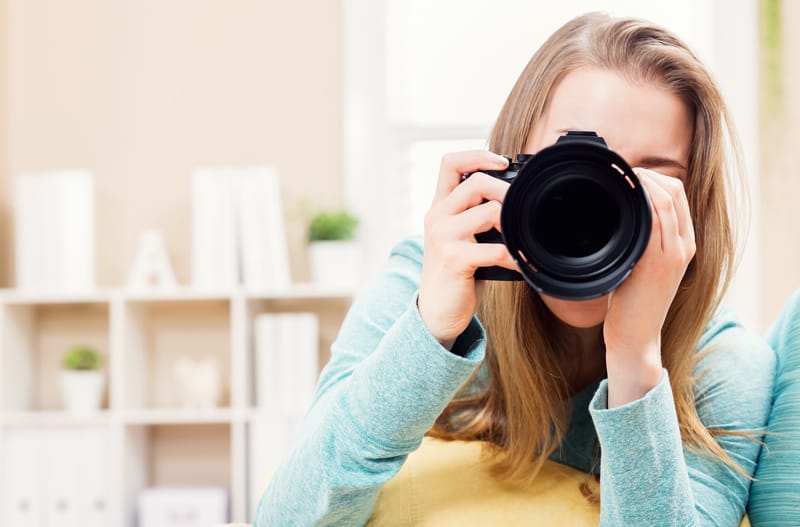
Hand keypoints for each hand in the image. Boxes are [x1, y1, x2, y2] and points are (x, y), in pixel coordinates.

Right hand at [417, 150, 518, 348]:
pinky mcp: (455, 260)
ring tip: (522, 238)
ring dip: (514, 224)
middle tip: (522, 208)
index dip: (477, 155)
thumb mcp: (460, 238)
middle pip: (476, 182)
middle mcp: (437, 217)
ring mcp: (444, 238)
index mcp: (439, 208)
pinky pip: (496, 249)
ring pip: (489, 212)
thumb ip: (475, 216)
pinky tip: (522, 264)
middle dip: (507, 191)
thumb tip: (513, 201)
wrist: (436, 313)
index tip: (502, 163)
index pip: (450, 163)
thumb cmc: (456, 274)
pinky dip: (516, 256)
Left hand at [604, 168, 695, 406]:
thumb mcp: (640, 266)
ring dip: (642, 182)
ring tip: (619, 178)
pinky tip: (623, 196)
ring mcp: (673, 253)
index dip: (655, 177)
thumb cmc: (632, 303)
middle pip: (675, 190)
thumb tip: (618, 220)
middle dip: (648, 174)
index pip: (678, 195)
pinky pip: (654, 220)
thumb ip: (639, 242)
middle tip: (621, 172)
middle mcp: (683, 246)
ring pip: (666, 200)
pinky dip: (640, 202)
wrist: (635, 337)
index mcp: (683, 244)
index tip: (630, 173)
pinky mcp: (657, 262)